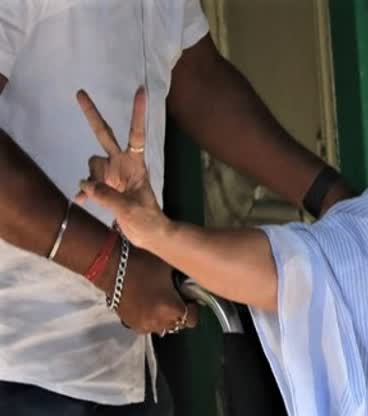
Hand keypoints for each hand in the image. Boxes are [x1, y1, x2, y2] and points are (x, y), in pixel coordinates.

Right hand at [75, 87, 168, 249]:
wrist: (150, 234)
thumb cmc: (147, 220)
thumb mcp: (128, 208)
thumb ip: (106, 195)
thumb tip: (85, 184)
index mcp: (135, 164)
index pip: (136, 135)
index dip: (137, 113)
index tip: (141, 91)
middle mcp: (122, 163)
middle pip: (104, 135)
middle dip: (92, 114)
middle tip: (80, 92)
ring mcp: (112, 173)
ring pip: (92, 165)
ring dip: (93, 180)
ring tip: (108, 199)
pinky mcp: (105, 185)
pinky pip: (88, 182)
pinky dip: (85, 191)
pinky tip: (82, 201)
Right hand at [111, 248, 198, 334]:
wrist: (111, 265)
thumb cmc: (144, 263)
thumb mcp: (171, 268)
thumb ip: (185, 281)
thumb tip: (193, 286)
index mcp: (172, 310)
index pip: (192, 319)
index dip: (192, 307)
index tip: (187, 296)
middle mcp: (159, 323)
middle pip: (178, 323)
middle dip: (178, 311)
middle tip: (172, 296)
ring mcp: (143, 326)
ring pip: (163, 325)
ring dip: (164, 316)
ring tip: (157, 299)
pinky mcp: (130, 324)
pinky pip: (148, 325)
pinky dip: (150, 317)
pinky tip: (146, 302)